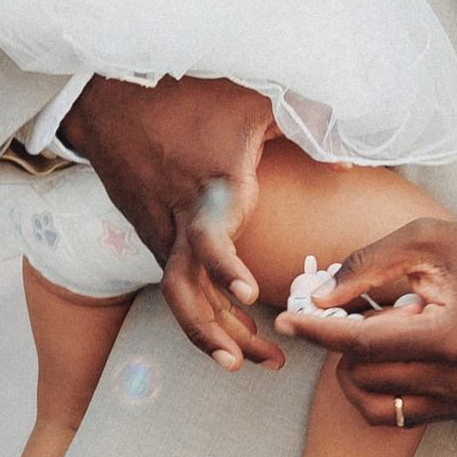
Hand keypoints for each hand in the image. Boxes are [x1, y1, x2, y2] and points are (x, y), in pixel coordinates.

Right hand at [60, 74, 284, 369]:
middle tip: (256, 361)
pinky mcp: (151, 234)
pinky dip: (201, 308)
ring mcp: (159, 230)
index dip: (226, 269)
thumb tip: (348, 161)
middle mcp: (180, 218)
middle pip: (185, 290)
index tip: (252, 296)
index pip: (208, 240)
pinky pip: (175, 282)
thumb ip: (304, 125)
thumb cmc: (187, 93)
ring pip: (177, 296)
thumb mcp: (252, 98)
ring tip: (246, 362)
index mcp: (209, 188)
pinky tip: (234, 326)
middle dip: (217, 332)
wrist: (108, 95)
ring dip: (209, 332)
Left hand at [279, 217, 456, 423]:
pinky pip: (396, 414)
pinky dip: (377, 388)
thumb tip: (317, 296)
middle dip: (341, 343)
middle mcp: (455, 378)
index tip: (287, 320)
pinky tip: (381, 355)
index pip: (361, 343)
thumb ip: (366, 266)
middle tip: (346, 311)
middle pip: (362, 374)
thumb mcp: (424, 241)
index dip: (317, 331)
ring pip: (374, 400)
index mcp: (447, 335)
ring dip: (356, 368)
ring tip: (371, 330)